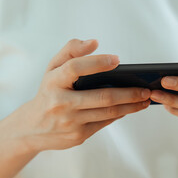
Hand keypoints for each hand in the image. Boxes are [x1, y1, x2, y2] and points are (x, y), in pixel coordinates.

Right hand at [16, 39, 150, 151]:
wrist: (32, 128)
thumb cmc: (48, 92)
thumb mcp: (52, 69)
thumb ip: (71, 50)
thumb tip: (94, 42)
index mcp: (53, 81)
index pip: (75, 68)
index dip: (97, 62)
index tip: (117, 60)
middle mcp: (60, 102)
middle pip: (101, 96)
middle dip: (128, 93)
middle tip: (145, 89)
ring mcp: (70, 121)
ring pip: (107, 113)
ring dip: (130, 106)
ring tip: (145, 99)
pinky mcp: (77, 136)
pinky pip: (104, 123)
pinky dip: (120, 115)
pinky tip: (130, 108)